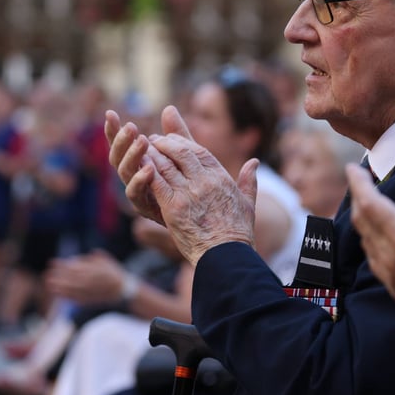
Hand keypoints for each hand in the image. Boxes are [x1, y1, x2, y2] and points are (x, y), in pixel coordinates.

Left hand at [45, 249, 129, 304]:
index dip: (63, 265)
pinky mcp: (92, 300)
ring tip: (49, 285)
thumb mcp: (106, 261)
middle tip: (47, 275)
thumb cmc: (113, 273)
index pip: (77, 267)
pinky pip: (78, 299)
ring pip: (75, 290)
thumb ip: (92, 258)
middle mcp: (95, 281)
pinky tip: (59, 294)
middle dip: (60, 277)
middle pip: (74, 278)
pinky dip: (68, 297)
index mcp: (98, 269)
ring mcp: (93, 291)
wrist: (125, 290)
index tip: (53, 263)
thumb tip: (76, 259)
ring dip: (61, 288)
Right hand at [105, 106, 192, 224]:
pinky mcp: (144, 207)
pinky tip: (149, 168)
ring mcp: (137, 192)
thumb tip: (169, 108)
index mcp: (138, 163)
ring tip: (143, 141)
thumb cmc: (191, 186)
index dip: (113, 130)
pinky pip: (136, 194)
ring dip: (132, 156)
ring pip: (124, 173)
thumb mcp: (185, 156)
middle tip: (131, 127)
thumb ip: (177, 135)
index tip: (110, 113)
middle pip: (117, 157)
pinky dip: (140, 180)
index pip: (121, 144)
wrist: (203, 220)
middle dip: (122, 141)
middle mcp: (133, 177)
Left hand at [142, 106, 258, 264]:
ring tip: (143, 150)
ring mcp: (188, 193)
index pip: (200, 151)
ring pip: (166, 164)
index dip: (183, 141)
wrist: (226, 254)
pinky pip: (157, 182)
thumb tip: (255, 162)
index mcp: (221, 177)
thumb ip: (249, 180)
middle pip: (182, 152)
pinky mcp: (173, 207)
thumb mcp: (248, 202)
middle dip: (166, 143)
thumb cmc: (238, 232)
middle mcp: (205, 181)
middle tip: (154, 140)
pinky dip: (147, 171)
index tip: (172, 139)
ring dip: (153, 154)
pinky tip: (139, 166)